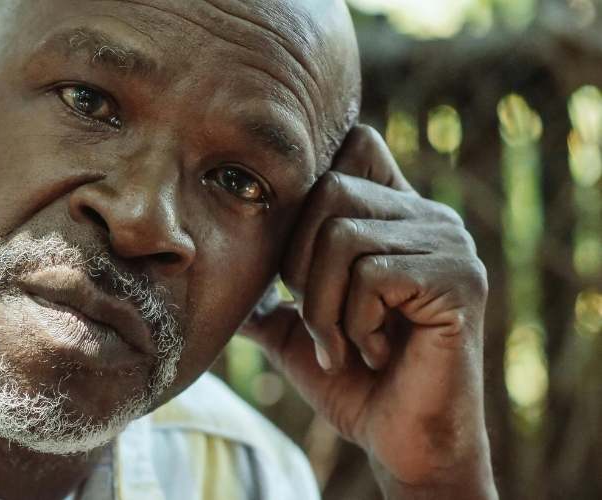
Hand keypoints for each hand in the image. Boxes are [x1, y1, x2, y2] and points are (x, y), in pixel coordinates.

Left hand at [242, 126, 497, 498]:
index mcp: (395, 215)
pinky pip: (371, 275)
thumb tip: (208, 263)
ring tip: (344, 344)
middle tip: (320, 322)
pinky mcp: (459, 279)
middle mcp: (430, 216)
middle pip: (330, 187)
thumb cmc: (352, 382)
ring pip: (342, 234)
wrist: (401, 443)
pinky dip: (354, 323)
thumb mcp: (296, 327)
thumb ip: (264, 292)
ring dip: (323, 304)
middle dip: (300, 265)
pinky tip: (375, 353)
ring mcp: (450, 244)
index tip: (297, 261)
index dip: (313, 183)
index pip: (356, 142)